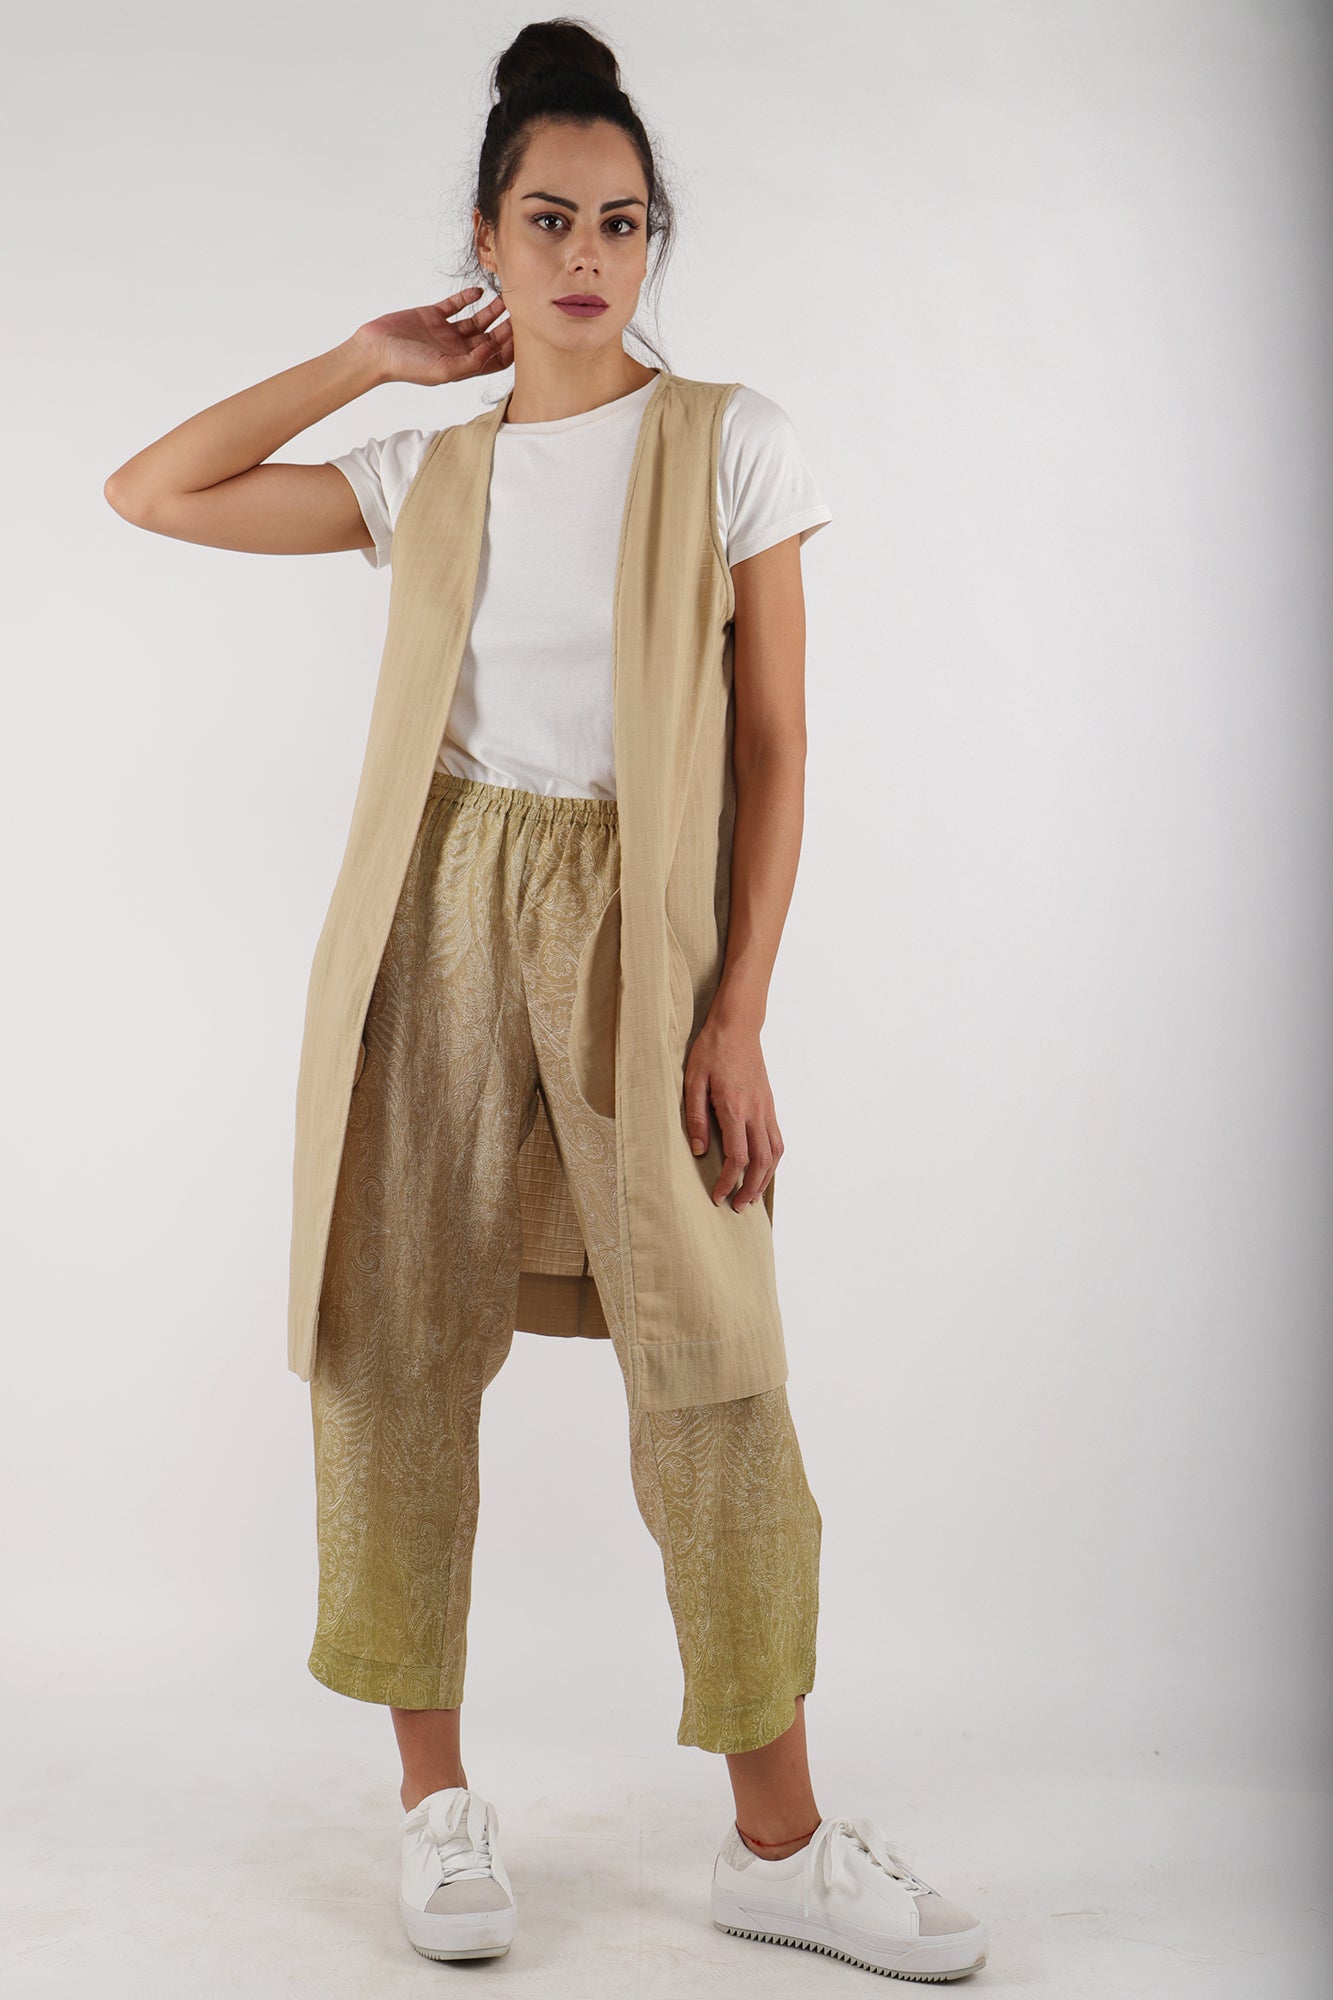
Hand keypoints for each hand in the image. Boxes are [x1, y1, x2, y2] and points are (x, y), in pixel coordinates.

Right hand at [348, 288, 513, 387]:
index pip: (495, 359)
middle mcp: (457, 349)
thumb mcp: (444, 370)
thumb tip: (493, 350)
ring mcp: (446, 332)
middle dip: (506, 328)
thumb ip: (471, 362)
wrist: (375, 349)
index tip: (524, 336)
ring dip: (492, 310)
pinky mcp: (433, 314)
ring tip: (505, 299)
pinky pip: (455, 304)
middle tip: (521, 313)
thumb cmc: (407, 366)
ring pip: (477, 320)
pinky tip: (479, 291)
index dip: (510, 349)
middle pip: (490, 338)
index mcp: (462, 365)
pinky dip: (468, 297)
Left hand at [682, 1013, 783, 1209]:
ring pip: (775, 1154)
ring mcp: (767, 1109)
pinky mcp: (770, 1105)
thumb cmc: (711, 1051)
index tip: (718, 1196)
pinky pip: (777, 1139)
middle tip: (738, 1206)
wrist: (737, 1027)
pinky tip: (763, 1170)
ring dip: (766, 1180)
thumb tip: (698, 1150)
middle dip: (750, 1189)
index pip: (738, 1157)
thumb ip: (695, 1117)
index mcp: (735, 1108)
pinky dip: (773, 1161)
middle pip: (762, 1162)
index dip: (728, 1181)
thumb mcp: (692, 1081)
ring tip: (752, 1196)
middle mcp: (756, 1112)